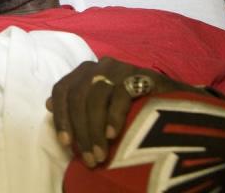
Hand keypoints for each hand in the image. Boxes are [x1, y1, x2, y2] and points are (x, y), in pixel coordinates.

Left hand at [46, 57, 200, 167]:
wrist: (177, 99)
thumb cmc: (133, 104)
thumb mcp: (102, 104)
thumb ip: (77, 103)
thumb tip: (47, 104)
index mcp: (86, 71)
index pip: (62, 89)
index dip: (61, 116)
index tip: (65, 143)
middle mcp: (100, 65)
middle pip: (77, 97)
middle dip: (80, 130)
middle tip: (89, 158)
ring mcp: (120, 69)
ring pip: (95, 99)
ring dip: (95, 130)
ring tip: (101, 154)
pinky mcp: (140, 76)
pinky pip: (120, 97)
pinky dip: (114, 118)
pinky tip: (114, 135)